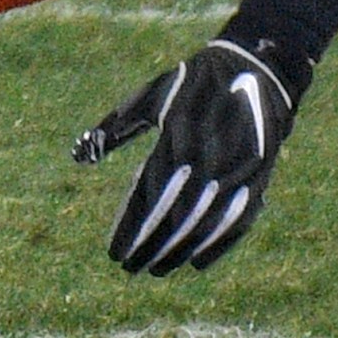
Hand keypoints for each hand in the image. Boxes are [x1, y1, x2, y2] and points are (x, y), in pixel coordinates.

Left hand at [74, 39, 298, 274]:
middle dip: (148, 247)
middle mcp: (206, 158)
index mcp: (175, 138)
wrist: (257, 68)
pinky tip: (195, 263)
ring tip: (156, 269)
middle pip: (172, 218)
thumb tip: (78, 156)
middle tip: (129, 268)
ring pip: (203, 225)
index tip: (113, 253)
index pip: (147, 197)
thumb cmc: (191, 85)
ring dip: (177, 252)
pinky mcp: (258, 178)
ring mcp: (235, 170)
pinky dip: (216, 247)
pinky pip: (236, 222)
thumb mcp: (150, 98)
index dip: (129, 229)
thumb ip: (114, 128)